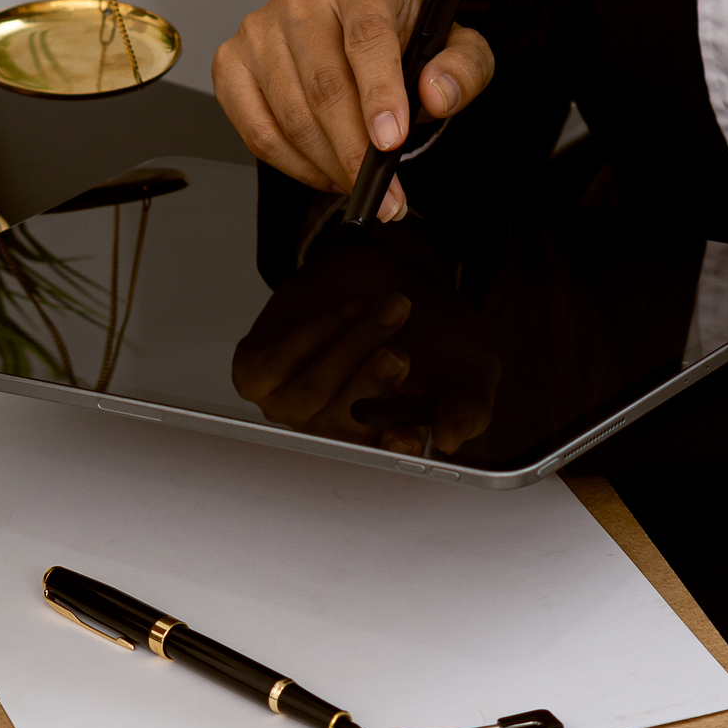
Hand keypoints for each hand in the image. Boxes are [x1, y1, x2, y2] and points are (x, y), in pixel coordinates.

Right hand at [212, 0, 493, 220]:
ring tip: (357, 181)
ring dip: (327, 162)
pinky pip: (256, 129)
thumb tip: (435, 95)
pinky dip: (292, 163)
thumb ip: (463, 68)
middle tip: (381, 189)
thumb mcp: (455, 47)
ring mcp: (258, 27)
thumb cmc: (403, 37)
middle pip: (324, 84)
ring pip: (290, 114)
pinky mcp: (231, 61)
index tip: (390, 141)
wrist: (361, 29)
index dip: (379, 94)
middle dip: (355, 149)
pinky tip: (323, 169)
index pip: (366, 36)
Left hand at [232, 224, 499, 455]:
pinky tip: (349, 308)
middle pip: (343, 422)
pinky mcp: (257, 372)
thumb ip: (468, 404)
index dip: (390, 448)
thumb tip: (451, 438)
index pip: (380, 460)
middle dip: (372, 385)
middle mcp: (330, 430)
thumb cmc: (430, 328)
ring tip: (392, 307)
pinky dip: (316, 330)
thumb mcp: (469, 366)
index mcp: (377, 442)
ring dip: (354, 343)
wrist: (391, 267)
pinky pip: (277, 361)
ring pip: (314, 387)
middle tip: (399, 356)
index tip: (407, 434)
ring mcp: (290, 403)